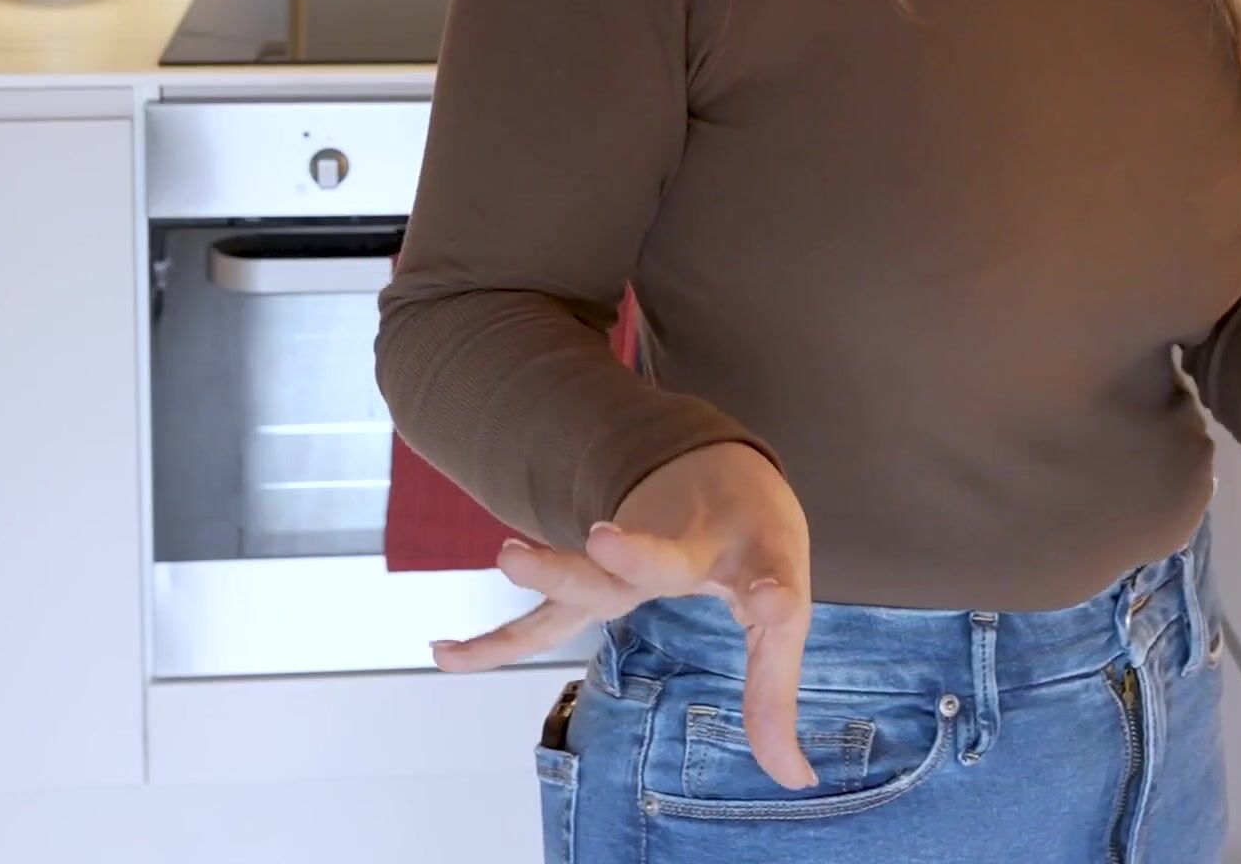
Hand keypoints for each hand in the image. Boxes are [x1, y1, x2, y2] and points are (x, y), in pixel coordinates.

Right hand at [428, 441, 820, 789]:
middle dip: (634, 552)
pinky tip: (445, 653)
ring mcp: (636, 552)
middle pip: (661, 556)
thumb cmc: (754, 544)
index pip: (769, 578)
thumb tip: (795, 781)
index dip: (773, 593)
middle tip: (604, 537)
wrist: (713, 459)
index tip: (772, 599)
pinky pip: (544, 615)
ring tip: (507, 556)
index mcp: (756, 554)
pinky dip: (497, 639)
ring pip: (594, 570)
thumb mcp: (783, 605)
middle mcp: (692, 546)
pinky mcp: (595, 572)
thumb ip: (775, 695)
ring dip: (552, 568)